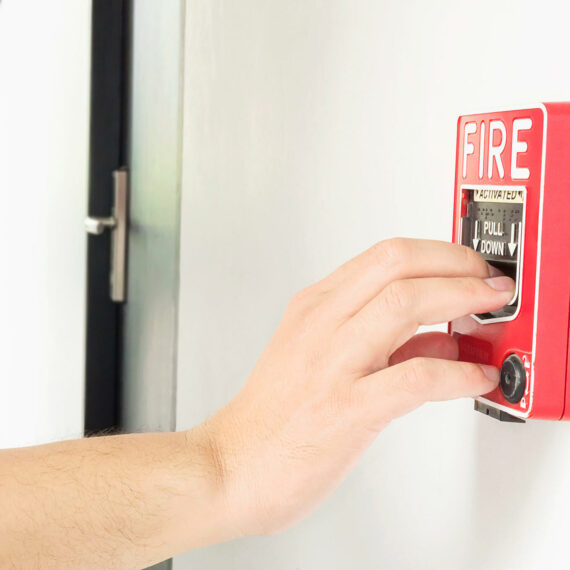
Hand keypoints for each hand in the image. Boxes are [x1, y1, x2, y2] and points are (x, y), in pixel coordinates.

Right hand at [200, 238, 514, 537]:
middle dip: (457, 264)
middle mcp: (321, 324)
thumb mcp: (319, 357)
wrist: (235, 465)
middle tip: (489, 282)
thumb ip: (383, 342)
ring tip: (492, 310)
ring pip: (405, 303)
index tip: (469, 265)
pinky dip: (456, 373)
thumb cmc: (273, 415)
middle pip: (398, 264)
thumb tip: (441, 337)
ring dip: (462, 299)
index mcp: (314, 306)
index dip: (439, 252)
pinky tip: (474, 378)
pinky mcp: (346, 409)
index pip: (385, 255)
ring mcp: (331, 363)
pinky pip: (414, 377)